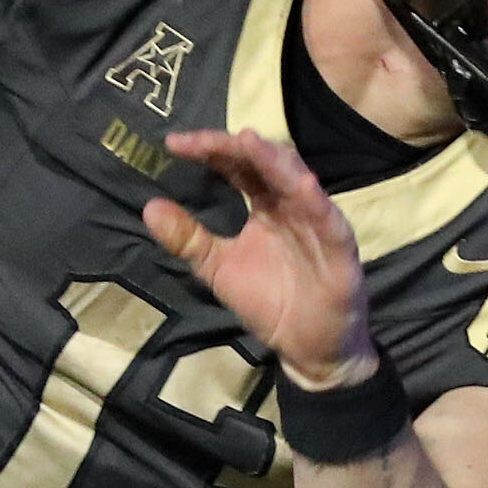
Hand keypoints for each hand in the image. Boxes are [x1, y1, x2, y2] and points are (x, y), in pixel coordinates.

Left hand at [147, 129, 373, 386]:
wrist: (309, 346)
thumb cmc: (271, 302)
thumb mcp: (218, 268)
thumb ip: (188, 239)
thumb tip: (149, 207)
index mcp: (265, 204)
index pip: (237, 165)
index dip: (209, 150)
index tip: (174, 144)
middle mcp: (291, 204)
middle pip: (264, 161)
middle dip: (234, 147)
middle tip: (199, 141)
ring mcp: (316, 220)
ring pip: (296, 179)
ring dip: (273, 160)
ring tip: (246, 141)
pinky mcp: (339, 244)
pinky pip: (327, 217)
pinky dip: (313, 198)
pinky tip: (300, 183)